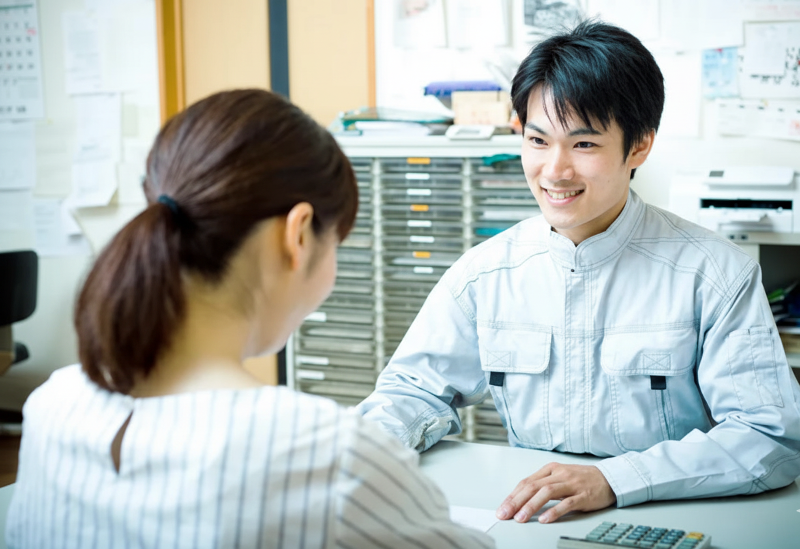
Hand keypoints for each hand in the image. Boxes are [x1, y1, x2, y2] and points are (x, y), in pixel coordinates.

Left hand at [495, 463, 615, 523]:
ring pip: (546, 493)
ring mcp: (571, 484)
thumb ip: (542, 485)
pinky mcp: (583, 495)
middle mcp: (559, 474)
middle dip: (516, 501)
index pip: (526, 482)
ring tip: (521, 517)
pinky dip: (554, 511)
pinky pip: (566, 503)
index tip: (503, 507)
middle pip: (533, 487)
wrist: (608, 478)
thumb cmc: (581, 479)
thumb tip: (521, 499)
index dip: (513, 495)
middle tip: (505, 513)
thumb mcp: (559, 477)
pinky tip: (544, 519)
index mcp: (550, 469)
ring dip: (531, 506)